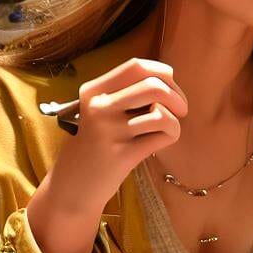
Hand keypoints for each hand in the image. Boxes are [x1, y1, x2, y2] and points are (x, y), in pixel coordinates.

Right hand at [56, 57, 188, 208]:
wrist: (72, 185)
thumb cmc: (95, 145)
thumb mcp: (99, 112)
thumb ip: (126, 93)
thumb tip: (168, 79)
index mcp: (93, 90)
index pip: (137, 66)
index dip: (163, 74)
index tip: (170, 89)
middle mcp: (98, 106)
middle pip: (153, 86)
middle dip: (177, 96)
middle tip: (180, 110)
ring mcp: (109, 131)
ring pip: (161, 113)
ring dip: (175, 118)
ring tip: (169, 128)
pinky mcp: (122, 155)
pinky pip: (162, 135)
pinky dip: (172, 134)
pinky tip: (162, 141)